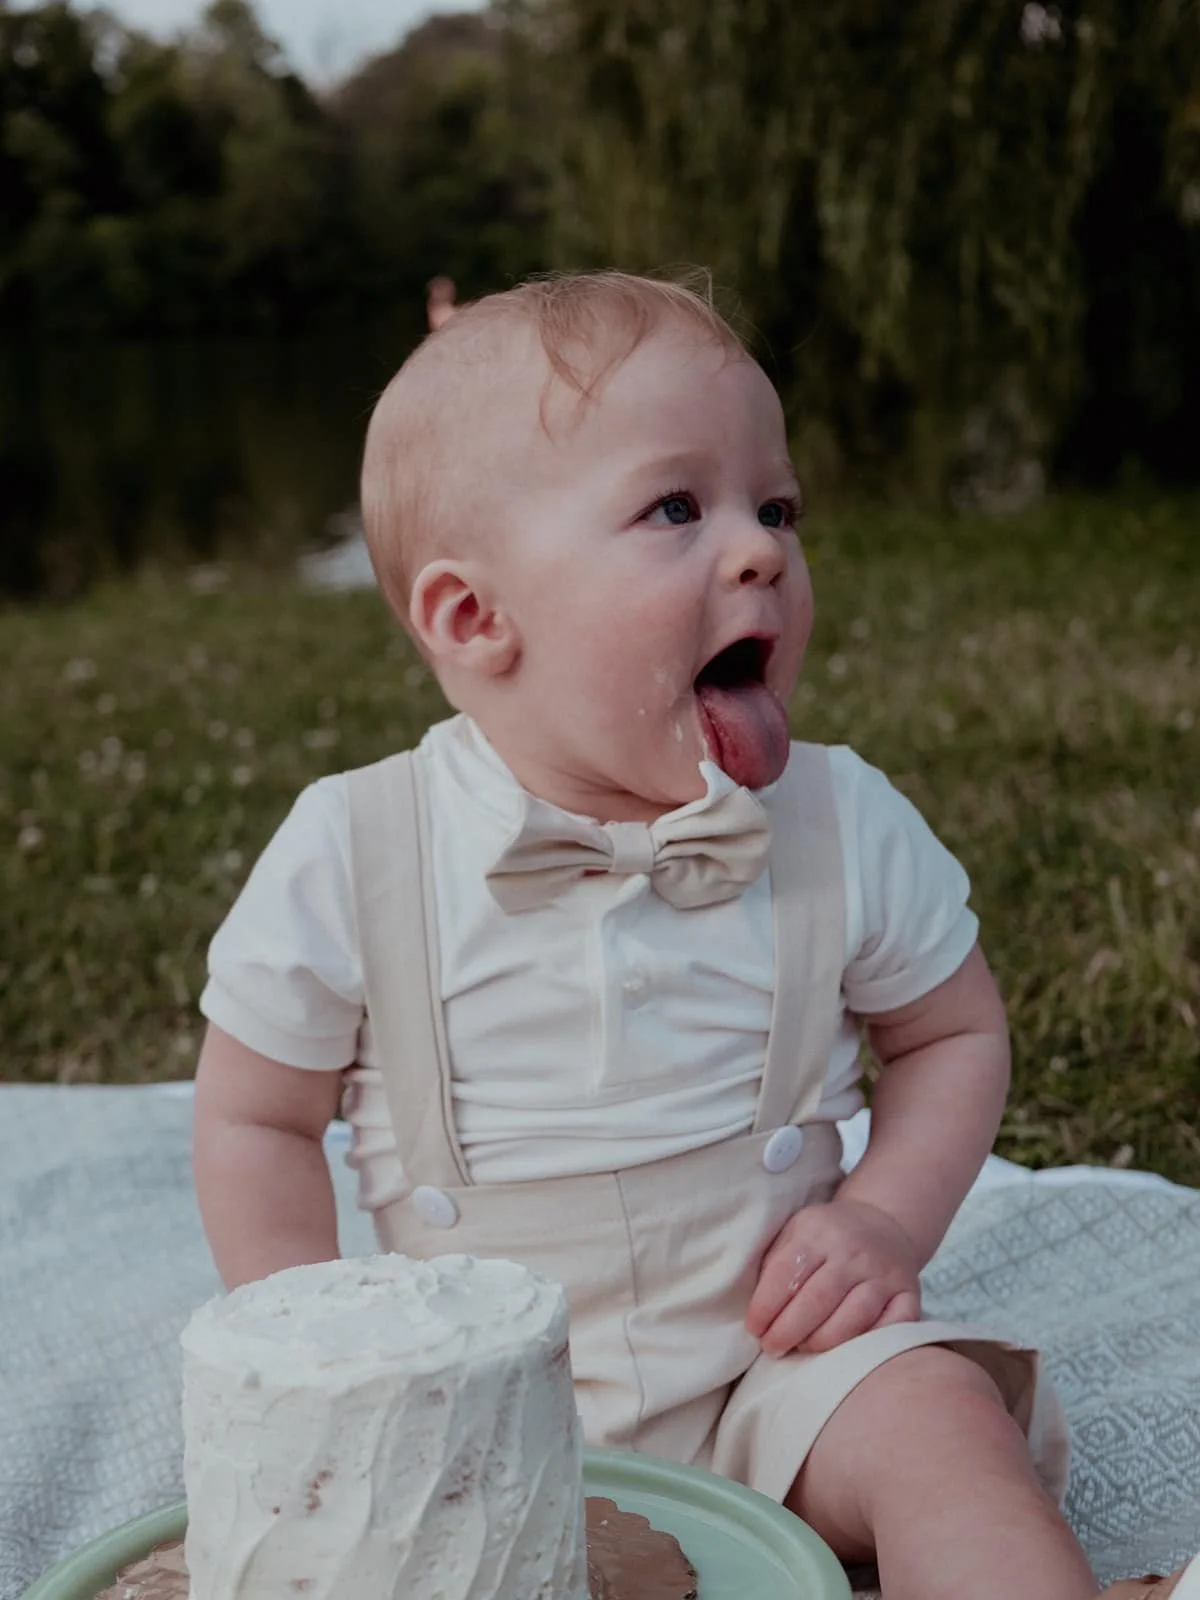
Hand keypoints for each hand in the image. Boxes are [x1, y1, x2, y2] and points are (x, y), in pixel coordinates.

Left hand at [745, 1197, 921, 1356]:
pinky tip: (847, 1353)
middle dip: (788, 1330)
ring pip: (853, 1318)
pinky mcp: (909, 1293)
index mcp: (817, 1232)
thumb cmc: (826, 1236)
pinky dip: (869, 1344)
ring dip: (822, 1342)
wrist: (882, 1220)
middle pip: (818, 1299)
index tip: (754, 1328)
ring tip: (802, 1349)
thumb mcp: (795, 1231)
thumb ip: (775, 1263)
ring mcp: (884, 1273)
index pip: (787, 1272)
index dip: (765, 1306)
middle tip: (772, 1347)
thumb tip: (752, 1310)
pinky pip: (892, 1327)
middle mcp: (853, 1252)